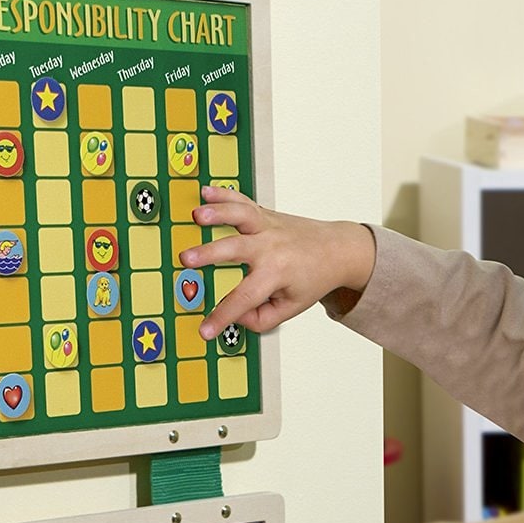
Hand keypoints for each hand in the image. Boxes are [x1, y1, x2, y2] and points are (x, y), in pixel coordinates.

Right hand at [185, 185, 375, 338]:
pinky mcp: (264, 214)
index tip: (205, 329)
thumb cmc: (313, 278)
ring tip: (197, 216)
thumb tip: (235, 315)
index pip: (245, 297)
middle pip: (236, 249)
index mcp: (277, 272)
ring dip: (218, 213)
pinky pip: (243, 200)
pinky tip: (205, 192)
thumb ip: (262, 317)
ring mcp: (267, 226)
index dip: (222, 315)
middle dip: (210, 254)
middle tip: (187, 260)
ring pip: (241, 215)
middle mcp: (271, 246)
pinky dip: (224, 194)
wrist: (336, 250)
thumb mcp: (292, 307)